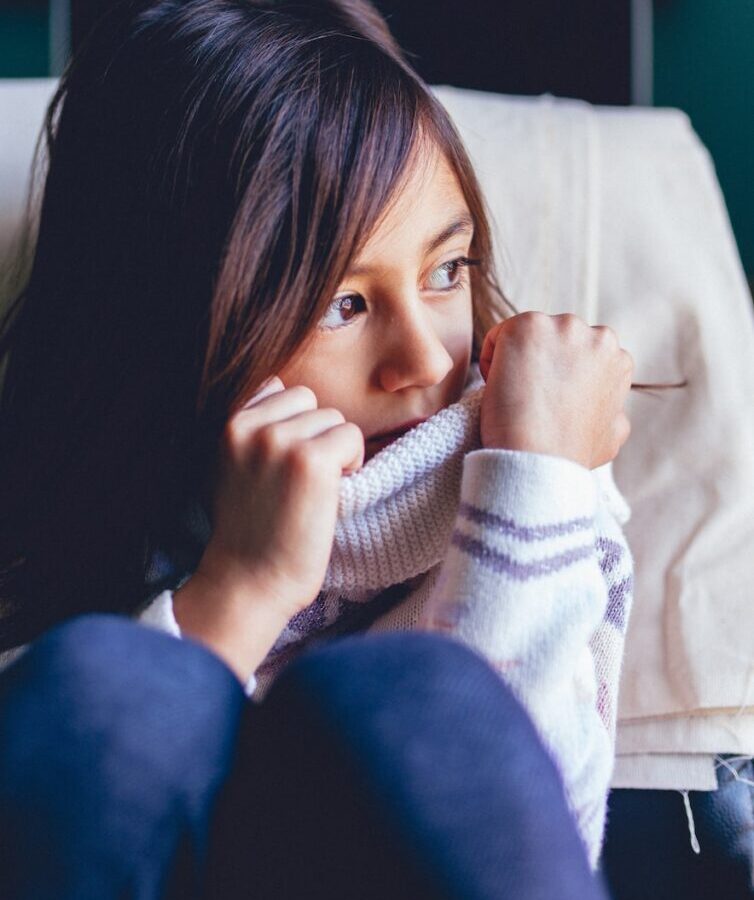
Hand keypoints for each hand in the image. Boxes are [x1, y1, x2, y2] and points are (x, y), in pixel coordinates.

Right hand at [174, 376, 362, 681]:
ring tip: (314, 491)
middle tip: (303, 482)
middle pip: (311, 402)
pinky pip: (352, 437)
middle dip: (315, 436)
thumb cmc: (246, 532)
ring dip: (335, 452)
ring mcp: (280, 440)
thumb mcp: (229, 467)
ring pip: (334, 419)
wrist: (248, 582)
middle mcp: (251, 426)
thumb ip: (250, 428)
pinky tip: (331, 494)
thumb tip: (277, 386)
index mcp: (229, 424)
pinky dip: (352, 464)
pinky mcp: (311, 460)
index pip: (280, 390)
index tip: (287, 467)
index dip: (295, 427)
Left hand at [478, 313, 632, 468]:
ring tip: (516, 397)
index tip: (547, 404)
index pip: (579, 355)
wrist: (538, 457)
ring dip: (517, 361)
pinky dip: (492, 361)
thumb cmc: (569, 455)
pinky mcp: (528, 326)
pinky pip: (498, 337)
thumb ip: (614, 412)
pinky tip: (499, 388)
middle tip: (528, 400)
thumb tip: (614, 411)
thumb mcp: (612, 435)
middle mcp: (597, 335)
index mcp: (618, 359)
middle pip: (554, 340)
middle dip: (540, 364)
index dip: (558, 381)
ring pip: (528, 337)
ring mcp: (562, 326)